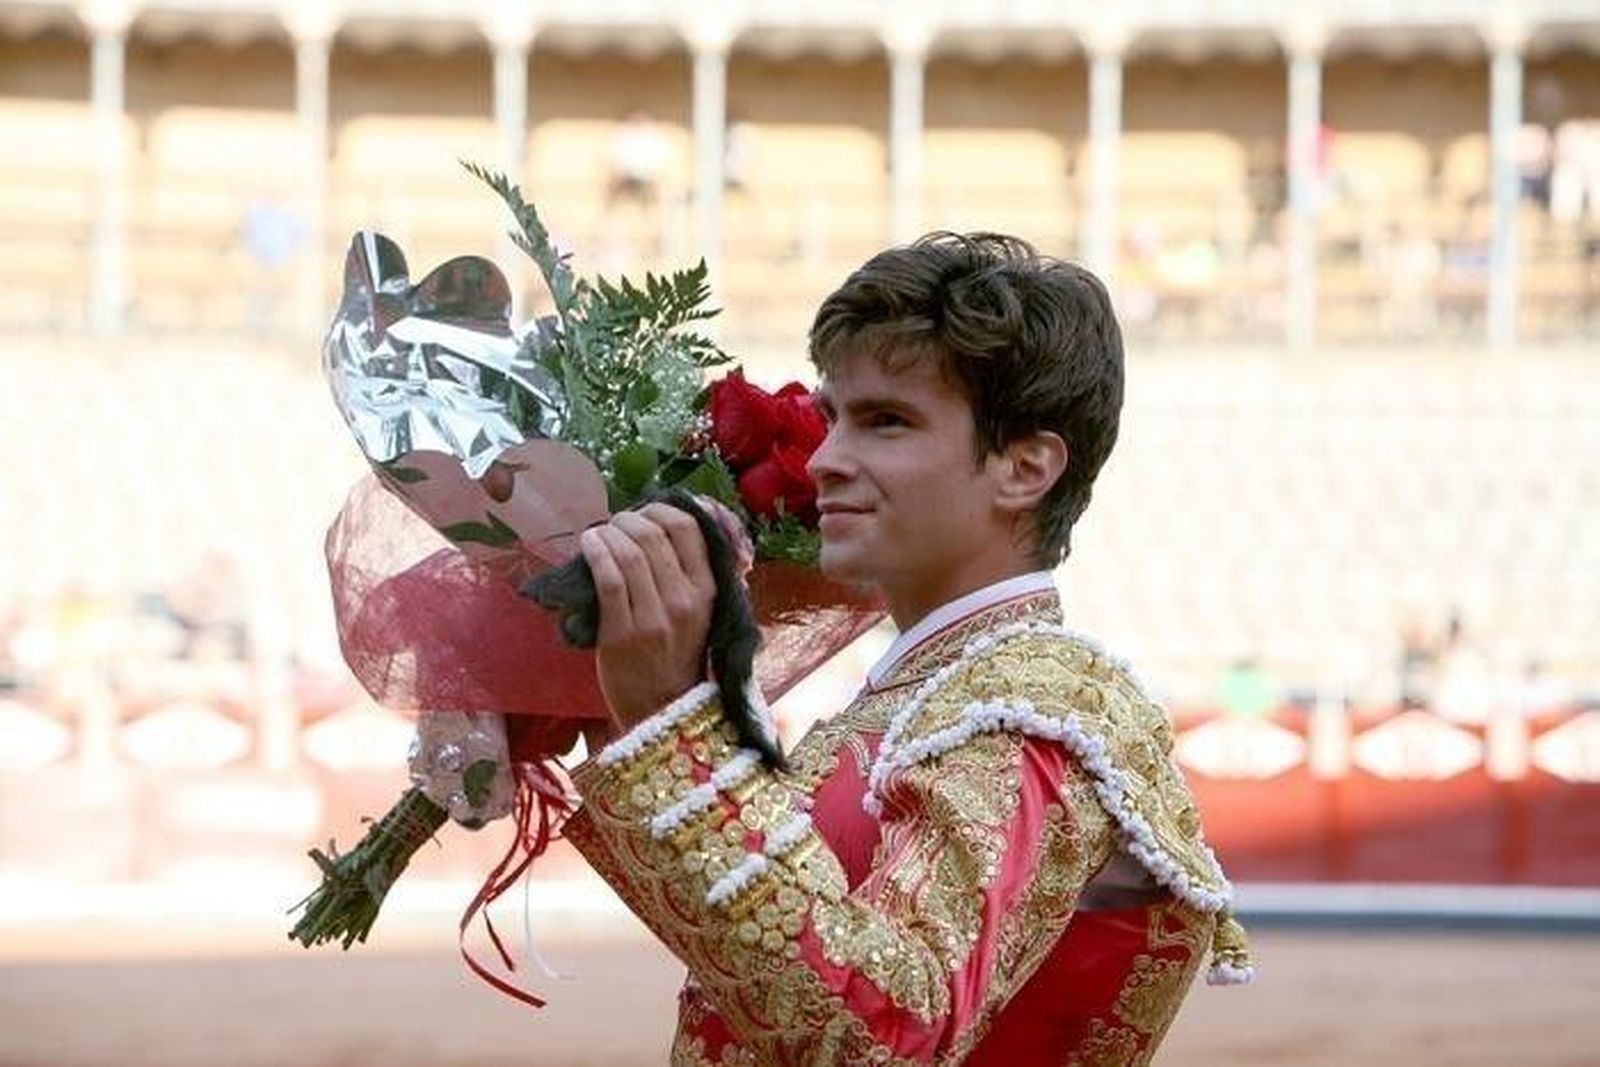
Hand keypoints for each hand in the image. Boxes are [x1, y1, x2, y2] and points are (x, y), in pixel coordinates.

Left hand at [579, 502, 716, 730]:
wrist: (662, 709)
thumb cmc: (677, 655)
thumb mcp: (700, 612)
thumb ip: (693, 574)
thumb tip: (669, 526)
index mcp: (708, 591)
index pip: (689, 529)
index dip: (662, 509)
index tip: (645, 512)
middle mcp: (685, 601)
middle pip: (655, 535)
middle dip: (629, 519)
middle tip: (616, 522)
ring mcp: (655, 618)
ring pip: (630, 553)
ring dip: (608, 532)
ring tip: (598, 532)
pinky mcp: (622, 634)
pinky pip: (609, 579)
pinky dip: (596, 553)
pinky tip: (589, 545)